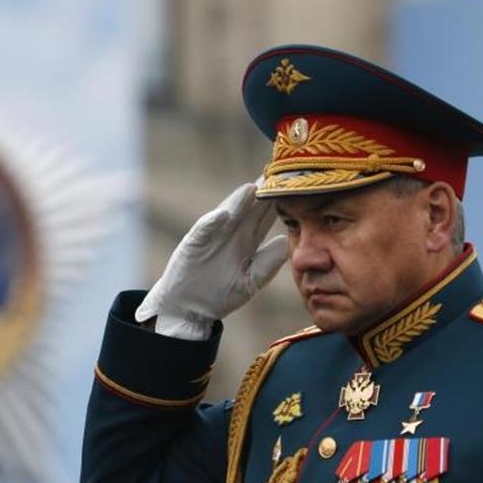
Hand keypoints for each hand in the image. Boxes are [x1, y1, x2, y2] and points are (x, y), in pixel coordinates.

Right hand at [136, 181, 288, 339]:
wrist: (189, 309)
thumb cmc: (220, 296)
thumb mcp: (249, 284)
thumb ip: (267, 264)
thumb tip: (284, 240)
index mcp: (247, 243)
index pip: (265, 218)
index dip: (277, 204)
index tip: (293, 188)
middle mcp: (231, 235)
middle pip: (249, 210)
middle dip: (261, 192)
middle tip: (276, 174)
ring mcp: (212, 237)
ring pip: (228, 215)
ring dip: (239, 202)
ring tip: (253, 188)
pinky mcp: (193, 245)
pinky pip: (203, 231)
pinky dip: (212, 223)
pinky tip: (223, 215)